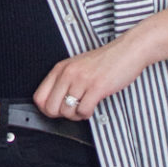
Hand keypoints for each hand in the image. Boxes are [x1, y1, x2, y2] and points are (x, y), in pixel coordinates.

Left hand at [32, 31, 147, 122]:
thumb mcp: (77, 66)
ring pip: (67, 111)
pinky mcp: (97, 87)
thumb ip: (64, 81)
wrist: (128, 51)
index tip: (58, 109)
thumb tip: (53, 104)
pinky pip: (83, 111)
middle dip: (62, 115)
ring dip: (76, 115)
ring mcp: (82, 80)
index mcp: (61, 68)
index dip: (47, 109)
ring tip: (85, 107)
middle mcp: (68, 73)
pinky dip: (87, 114)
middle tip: (73, 110)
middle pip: (51, 108)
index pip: (39, 97)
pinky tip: (92, 107)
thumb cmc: (105, 60)